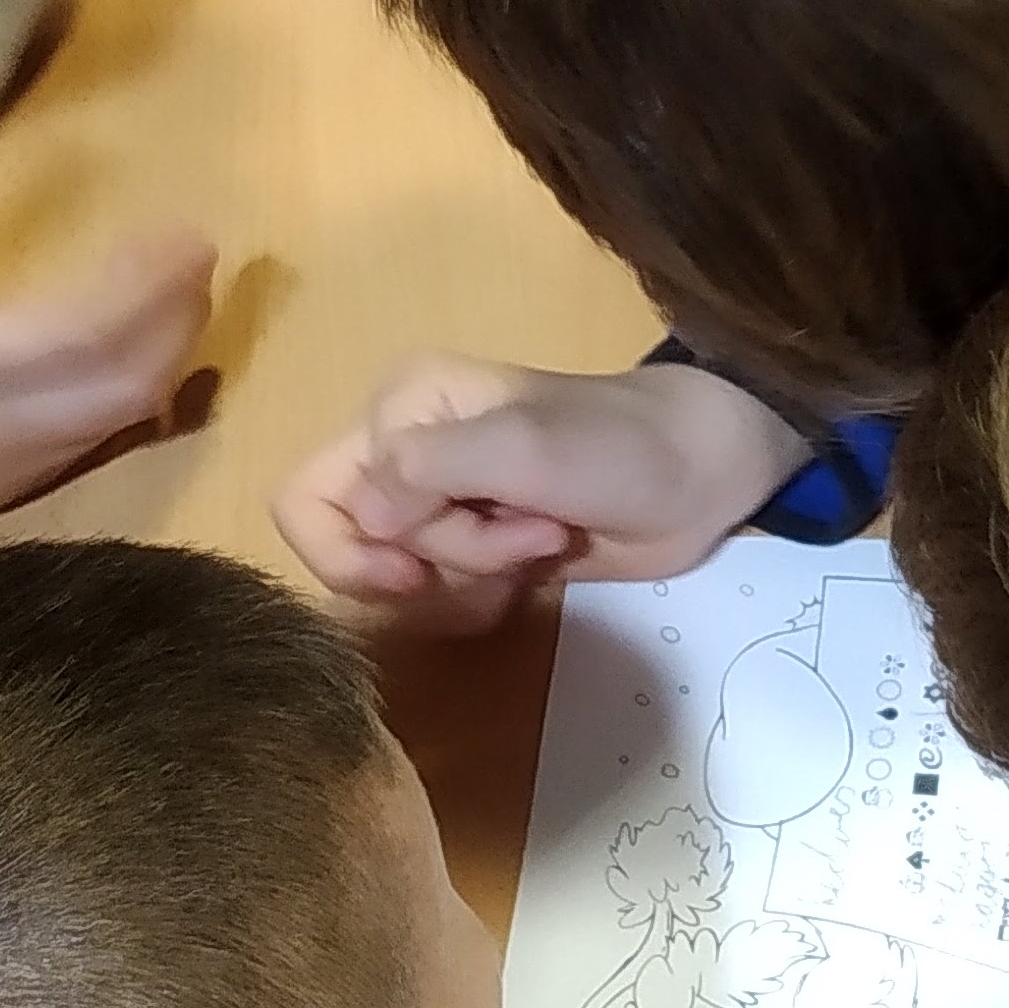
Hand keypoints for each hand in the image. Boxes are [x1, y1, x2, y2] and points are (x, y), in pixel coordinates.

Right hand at [0, 83, 215, 564]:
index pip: (100, 325)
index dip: (155, 281)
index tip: (191, 233)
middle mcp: (10, 430)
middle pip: (133, 381)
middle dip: (176, 321)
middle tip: (192, 265)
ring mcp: (2, 478)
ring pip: (114, 424)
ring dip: (153, 364)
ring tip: (164, 307)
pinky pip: (80, 454)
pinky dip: (114, 405)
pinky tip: (102, 375)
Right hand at [272, 358, 806, 635]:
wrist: (702, 474)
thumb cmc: (616, 447)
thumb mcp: (519, 447)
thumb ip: (426, 472)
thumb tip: (363, 518)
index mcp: (399, 409)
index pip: (307, 498)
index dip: (348, 549)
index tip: (415, 569)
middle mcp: (406, 452)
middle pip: (353, 549)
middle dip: (432, 563)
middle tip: (512, 544)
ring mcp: (444, 502)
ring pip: (400, 582)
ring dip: (471, 577)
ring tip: (542, 542)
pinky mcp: (479, 545)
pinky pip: (442, 598)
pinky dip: (484, 595)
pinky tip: (539, 564)